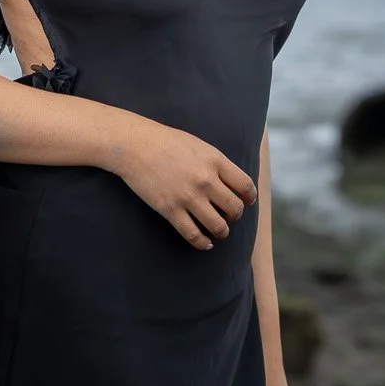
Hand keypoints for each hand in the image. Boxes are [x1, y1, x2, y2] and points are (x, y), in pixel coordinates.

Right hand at [110, 113, 256, 248]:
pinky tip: (205, 243)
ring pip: (218, 225)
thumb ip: (216, 163)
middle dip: (236, 215)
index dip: (249, 197)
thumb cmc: (166, 141)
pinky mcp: (170, 210)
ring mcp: (188, 196)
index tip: (247, 201)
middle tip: (231, 216)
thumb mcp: (199, 146)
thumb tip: (231, 181)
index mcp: (215, 161)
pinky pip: (193, 234)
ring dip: (222, 231)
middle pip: (235, 208)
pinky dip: (202, 243)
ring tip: (220, 231)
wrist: (135, 145)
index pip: (245, 185)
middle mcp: (206, 180)